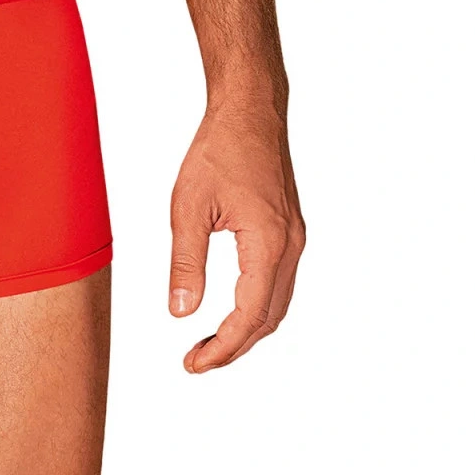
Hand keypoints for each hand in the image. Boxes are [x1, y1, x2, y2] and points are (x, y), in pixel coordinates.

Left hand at [168, 98, 303, 371]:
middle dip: (234, 346)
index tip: (193, 364)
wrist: (249, 110)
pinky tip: (231, 305)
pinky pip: (278, 282)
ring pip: (277, 303)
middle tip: (197, 360)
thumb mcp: (188, 206)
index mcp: (268, 243)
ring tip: (210, 342)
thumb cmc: (219, 148)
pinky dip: (257, 304)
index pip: (247, 317)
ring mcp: (294, 238)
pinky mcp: (289, 228)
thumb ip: (185, 263)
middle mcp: (290, 246)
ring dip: (247, 329)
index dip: (221, 348)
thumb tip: (180, 313)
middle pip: (267, 319)